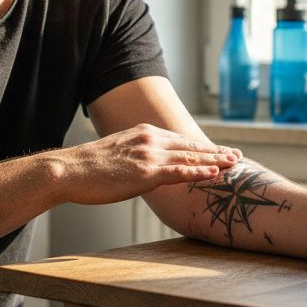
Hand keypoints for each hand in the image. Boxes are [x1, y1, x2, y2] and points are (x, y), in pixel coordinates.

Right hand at [50, 123, 240, 204]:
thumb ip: (137, 156)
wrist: (69, 170)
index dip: (202, 147)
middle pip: (190, 146)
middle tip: (237, 156)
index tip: (219, 151)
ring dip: (215, 161)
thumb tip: (147, 167)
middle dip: (216, 151)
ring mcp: (149, 155)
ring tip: (234, 164)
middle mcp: (150, 140)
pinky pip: (178, 172)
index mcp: (144, 133)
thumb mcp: (118, 154)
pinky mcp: (145, 173)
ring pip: (190, 158)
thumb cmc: (89, 168)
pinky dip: (199, 172)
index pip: (180, 140)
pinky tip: (214, 173)